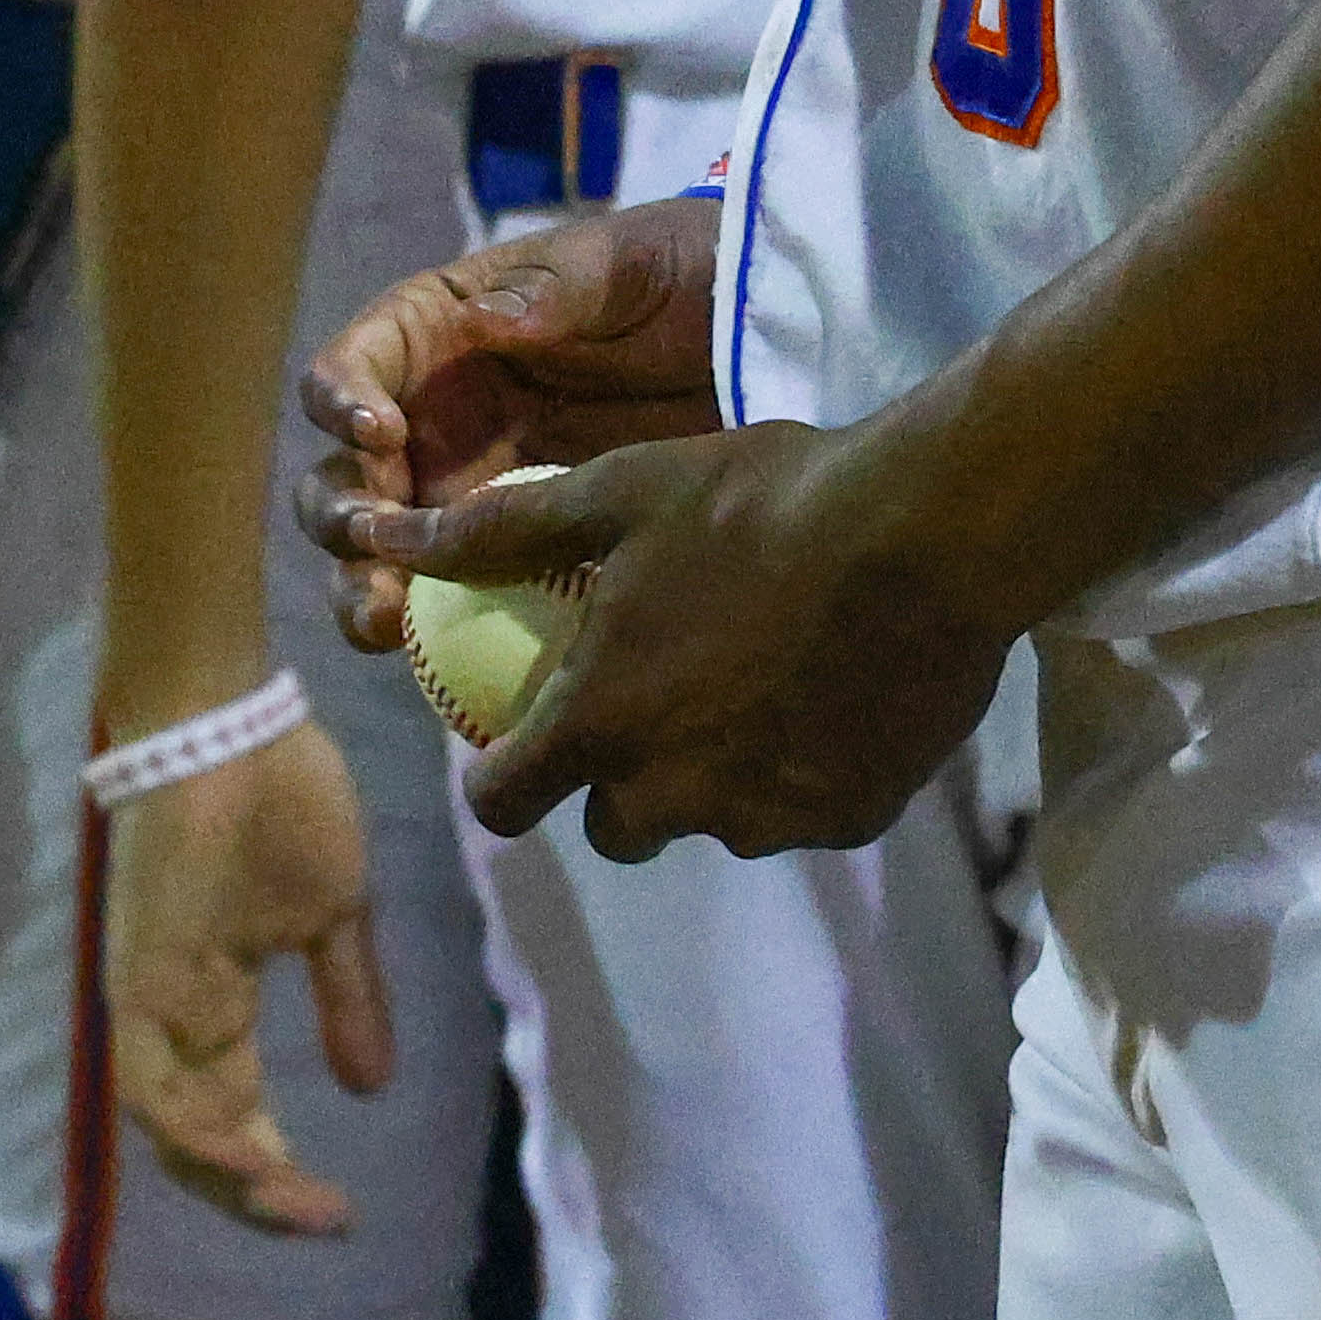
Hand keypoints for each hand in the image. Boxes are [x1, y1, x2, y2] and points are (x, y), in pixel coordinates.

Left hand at [102, 712, 392, 1237]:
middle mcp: (171, 1019)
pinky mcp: (138, 979)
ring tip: (294, 1204)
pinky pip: (150, 1084)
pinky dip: (194, 1132)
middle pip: (199, 1138)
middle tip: (327, 1219)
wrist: (229, 723)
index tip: (343, 1208)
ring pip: (170, 1127)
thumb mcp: (333, 915)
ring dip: (230, 1177)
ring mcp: (149, 1002)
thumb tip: (370, 1088)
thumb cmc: (281, 800)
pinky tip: (248, 1156)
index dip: (279, 1170)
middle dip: (260, 1193)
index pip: (234, 1115)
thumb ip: (348, 1000)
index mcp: (212, 1006)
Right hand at [292, 195, 726, 653]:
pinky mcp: (512, 551)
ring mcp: (466, 491)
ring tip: (384, 622)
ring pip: (380, 554)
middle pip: (343, 476)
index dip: (343, 401)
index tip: (380, 433)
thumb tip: (485, 320)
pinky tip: (441, 658)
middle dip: (342, 514)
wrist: (757, 346)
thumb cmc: (681, 279)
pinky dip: (432, 632)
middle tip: (378, 540)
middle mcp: (430, 419)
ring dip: (364, 588)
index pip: (351, 369)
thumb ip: (557, 290)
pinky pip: (453, 599)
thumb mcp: (628, 267)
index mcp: (435, 335)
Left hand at [349, 413, 1008, 863]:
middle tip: (662, 697)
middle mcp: (672, 795)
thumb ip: (506, 532)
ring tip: (762, 677)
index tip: (522, 739)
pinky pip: (801, 808)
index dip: (501, 776)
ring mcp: (765, 817)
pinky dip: (802, 767)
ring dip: (716, 771)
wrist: (927, 535)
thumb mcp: (623, 492)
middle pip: (613, 827)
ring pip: (713, 817)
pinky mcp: (848, 819)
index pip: (502, 804)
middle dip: (620, 779)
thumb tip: (393, 540)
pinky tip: (832, 689)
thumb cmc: (763, 502)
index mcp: (602, 724)